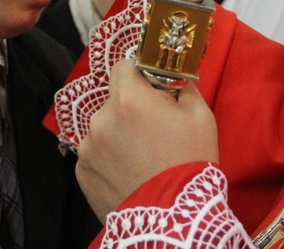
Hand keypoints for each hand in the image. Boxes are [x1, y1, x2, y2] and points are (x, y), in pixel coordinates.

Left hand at [76, 60, 218, 221]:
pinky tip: (129, 173)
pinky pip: (96, 154)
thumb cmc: (189, 162)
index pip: (123, 66)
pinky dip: (109, 159)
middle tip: (153, 129)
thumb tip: (174, 80)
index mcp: (129, 98)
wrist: (172, 217)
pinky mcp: (82, 171)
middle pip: (114, 100)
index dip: (138, 75)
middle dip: (131, 108)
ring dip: (118, 134)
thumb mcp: (201, 116)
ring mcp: (88, 147)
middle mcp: (101, 118)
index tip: (151, 89)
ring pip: (104, 128)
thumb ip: (183, 88)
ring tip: (141, 157)